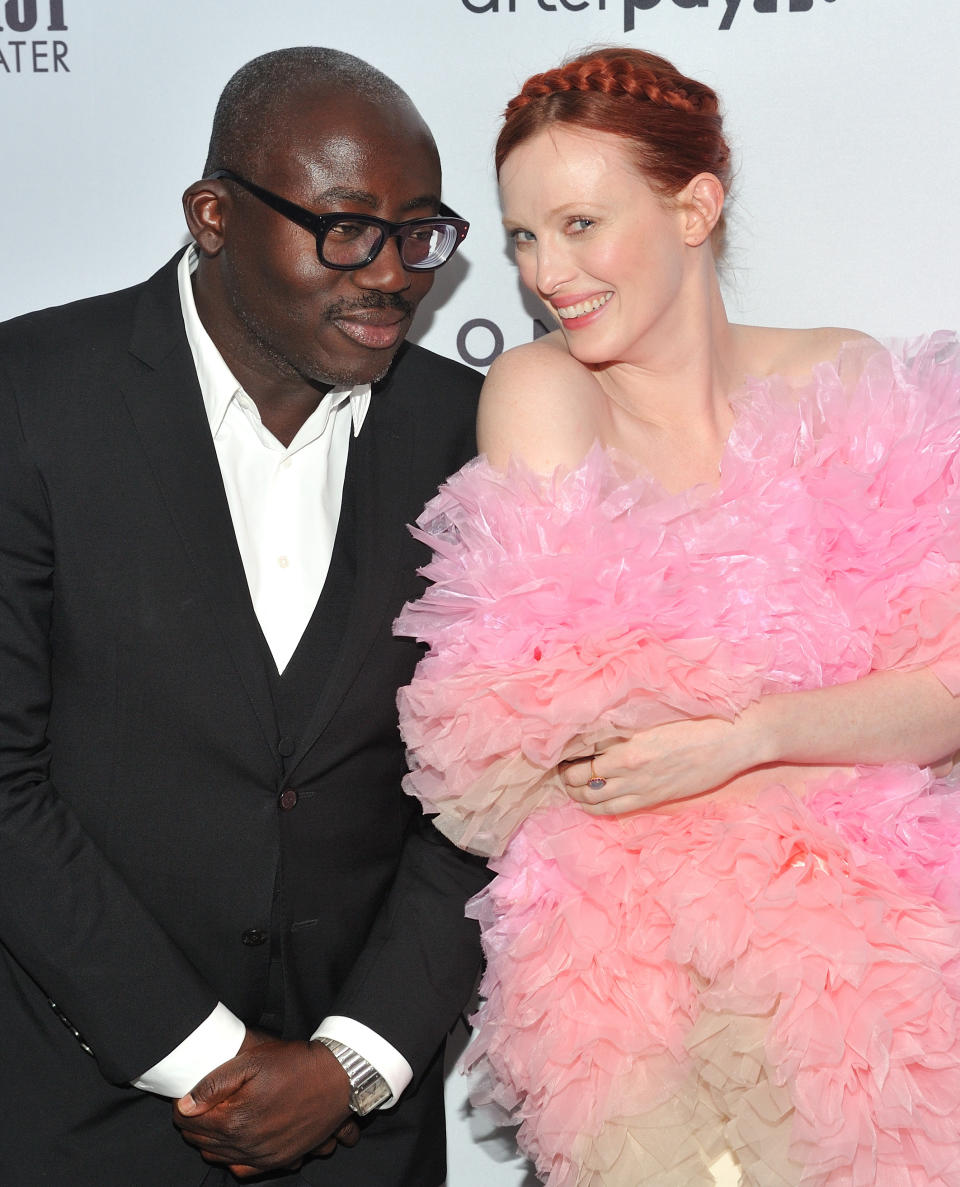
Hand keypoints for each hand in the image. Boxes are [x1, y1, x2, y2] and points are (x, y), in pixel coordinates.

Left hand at [173, 1032, 358, 1177]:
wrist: (337, 1078)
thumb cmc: (295, 1065)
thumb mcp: (252, 1061)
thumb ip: (214, 1084)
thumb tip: (184, 1105)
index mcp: (234, 1121)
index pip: (189, 1122)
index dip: (182, 1107)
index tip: (184, 1096)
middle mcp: (246, 1146)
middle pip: (202, 1142)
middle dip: (193, 1124)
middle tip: (195, 1105)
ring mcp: (264, 1157)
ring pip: (220, 1158)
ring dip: (210, 1141)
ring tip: (213, 1119)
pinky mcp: (281, 1160)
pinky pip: (244, 1171)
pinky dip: (232, 1158)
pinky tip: (235, 1141)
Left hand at [562, 716, 760, 814]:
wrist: (732, 738)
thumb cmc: (697, 719)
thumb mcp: (653, 714)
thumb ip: (624, 722)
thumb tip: (596, 725)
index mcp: (625, 736)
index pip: (579, 748)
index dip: (564, 751)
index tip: (558, 748)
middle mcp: (627, 763)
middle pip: (578, 776)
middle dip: (565, 774)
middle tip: (560, 767)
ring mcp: (639, 784)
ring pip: (592, 797)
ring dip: (576, 793)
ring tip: (570, 786)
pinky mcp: (653, 798)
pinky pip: (613, 809)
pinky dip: (595, 806)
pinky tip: (589, 802)